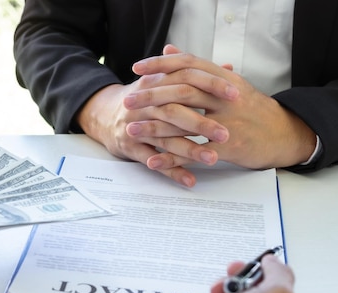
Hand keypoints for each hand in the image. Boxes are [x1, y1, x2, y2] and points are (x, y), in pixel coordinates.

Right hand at [76, 54, 238, 186]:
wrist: (103, 114)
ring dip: (189, 150)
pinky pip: (152, 160)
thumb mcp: (164, 80)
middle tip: (226, 134)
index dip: (211, 85)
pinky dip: (171, 171)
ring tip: (212, 159)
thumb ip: (197, 76)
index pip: (185, 78)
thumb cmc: (143, 98)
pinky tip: (189, 180)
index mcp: (156, 82)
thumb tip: (229, 67)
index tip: (235, 95)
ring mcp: (136, 126)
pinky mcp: (130, 147)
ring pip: (165, 138)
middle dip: (202, 123)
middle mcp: (145, 103)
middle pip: (175, 111)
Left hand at [130, 45, 316, 171]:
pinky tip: (152, 160)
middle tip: (127, 101)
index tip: (137, 68)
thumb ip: (197, 68)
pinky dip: (171, 158)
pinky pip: (194, 153)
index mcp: (224, 79)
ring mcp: (228, 122)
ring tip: (131, 129)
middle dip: (151, 96)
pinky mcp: (229, 147)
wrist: (284, 134)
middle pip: (182, 91)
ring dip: (155, 128)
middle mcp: (225, 97)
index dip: (161, 65)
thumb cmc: (252, 109)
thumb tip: (169, 49)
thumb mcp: (228, 83)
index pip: (189, 64)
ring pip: (185, 123)